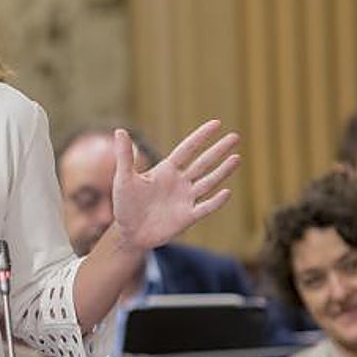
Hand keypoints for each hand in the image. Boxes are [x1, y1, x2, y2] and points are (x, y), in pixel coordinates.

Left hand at [111, 121, 240, 250]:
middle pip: (203, 163)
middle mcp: (180, 182)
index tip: (217, 123)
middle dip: (219, 150)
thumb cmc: (126, 204)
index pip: (188, 149)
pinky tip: (227, 192)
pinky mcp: (188, 217)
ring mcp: (186, 199)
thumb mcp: (124, 179)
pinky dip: (215, 201)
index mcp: (167, 170)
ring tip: (237, 158)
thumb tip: (119, 130)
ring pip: (208, 182)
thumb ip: (125, 156)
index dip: (201, 136)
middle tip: (236, 137)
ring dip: (222, 171)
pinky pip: (205, 208)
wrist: (129, 233)